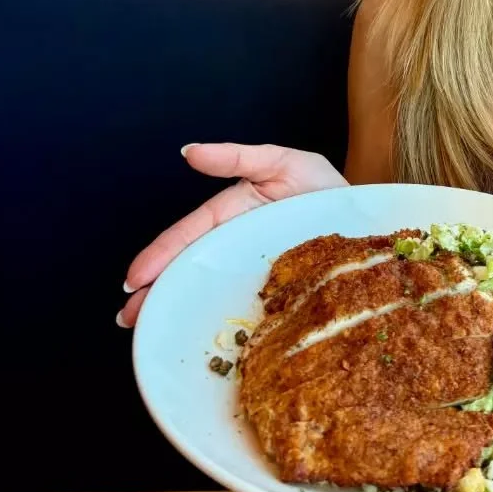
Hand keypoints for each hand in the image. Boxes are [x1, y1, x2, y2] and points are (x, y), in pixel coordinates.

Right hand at [118, 143, 345, 326]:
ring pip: (206, 289)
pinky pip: (240, 308)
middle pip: (188, 267)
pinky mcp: (273, 291)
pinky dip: (214, 322)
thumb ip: (238, 157)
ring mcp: (253, 269)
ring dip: (173, 306)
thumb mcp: (284, 162)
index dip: (160, 255)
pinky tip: (196, 339)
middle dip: (155, 290)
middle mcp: (237, 244)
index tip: (133, 280)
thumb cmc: (323, 187)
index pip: (189, 235)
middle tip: (126, 318)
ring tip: (143, 329)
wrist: (365, 219)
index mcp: (233, 214)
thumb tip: (190, 152)